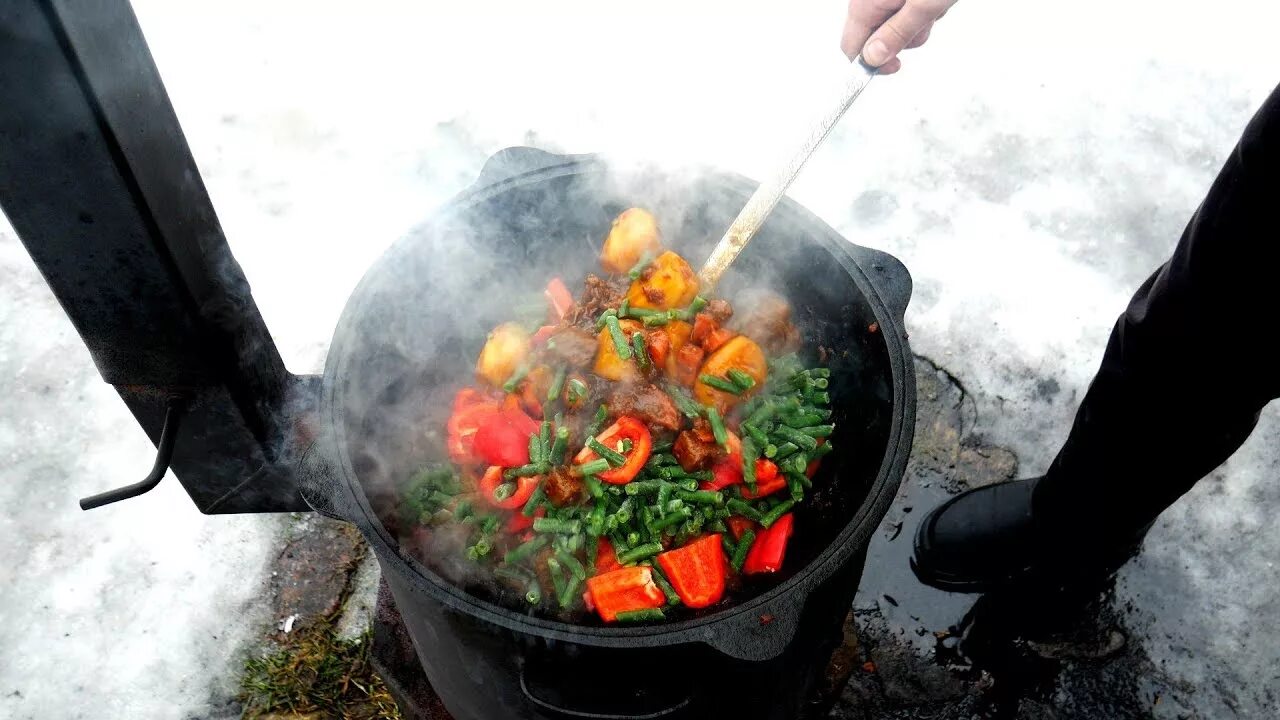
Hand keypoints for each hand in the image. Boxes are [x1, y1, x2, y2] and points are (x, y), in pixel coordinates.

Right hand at [840, 0, 957, 73]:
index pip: (851, 48)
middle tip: (925, 23)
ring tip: (933, 3)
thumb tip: (873, 59)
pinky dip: (917, 6)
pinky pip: (899, 6)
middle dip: (902, 37)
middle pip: (873, 35)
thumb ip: (898, 34)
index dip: (871, 63)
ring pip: (890, 21)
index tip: (895, 66)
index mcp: (865, 3)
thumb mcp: (925, 5)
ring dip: (914, 21)